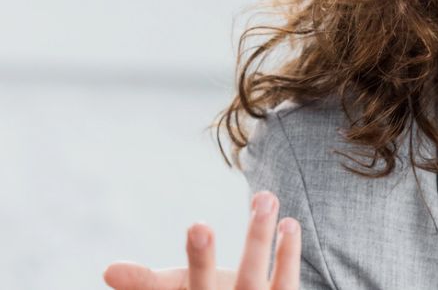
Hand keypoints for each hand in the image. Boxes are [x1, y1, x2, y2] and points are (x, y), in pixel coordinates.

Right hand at [103, 191, 300, 289]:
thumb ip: (145, 283)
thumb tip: (107, 271)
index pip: (167, 289)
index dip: (146, 282)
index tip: (150, 250)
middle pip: (204, 288)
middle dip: (200, 260)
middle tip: (197, 226)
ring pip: (253, 277)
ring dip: (258, 238)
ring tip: (265, 197)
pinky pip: (286, 280)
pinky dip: (288, 253)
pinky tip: (289, 223)